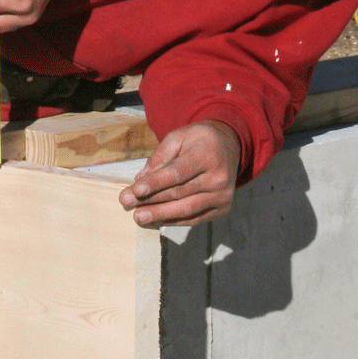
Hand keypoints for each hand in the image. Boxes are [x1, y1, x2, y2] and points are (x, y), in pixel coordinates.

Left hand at [119, 120, 241, 227]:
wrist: (229, 147)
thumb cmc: (198, 141)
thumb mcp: (178, 137)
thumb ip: (159, 157)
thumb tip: (140, 180)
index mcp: (208, 155)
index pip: (178, 172)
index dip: (155, 183)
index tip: (134, 190)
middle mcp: (219, 177)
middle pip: (180, 193)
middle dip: (151, 200)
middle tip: (128, 203)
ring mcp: (223, 195)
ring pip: (187, 209)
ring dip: (160, 214)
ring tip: (139, 217)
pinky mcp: (222, 208)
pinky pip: (194, 218)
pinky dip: (173, 221)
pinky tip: (156, 220)